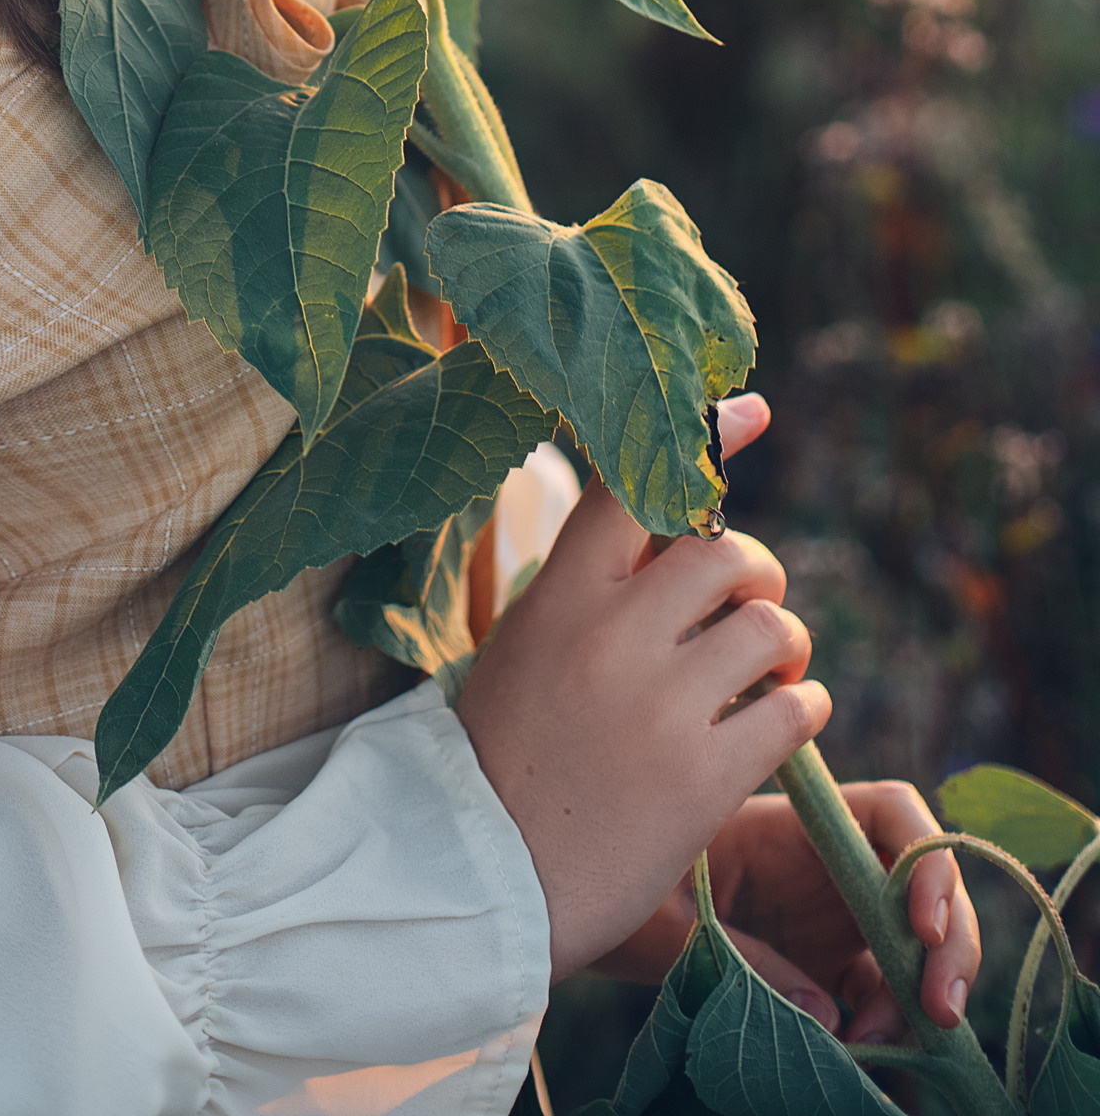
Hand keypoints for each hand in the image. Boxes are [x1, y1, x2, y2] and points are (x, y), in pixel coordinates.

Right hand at [454, 397, 830, 978]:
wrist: (484, 879)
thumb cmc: (507, 756)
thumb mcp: (530, 646)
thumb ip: (594, 590)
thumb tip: (675, 531)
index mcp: (560, 594)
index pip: (635, 489)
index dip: (702, 442)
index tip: (749, 408)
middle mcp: (612, 634)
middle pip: (727, 554)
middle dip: (757, 577)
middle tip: (751, 614)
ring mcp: (661, 705)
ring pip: (770, 628)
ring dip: (785, 650)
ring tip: (768, 680)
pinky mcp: (705, 777)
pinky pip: (796, 710)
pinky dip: (803, 709)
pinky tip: (780, 726)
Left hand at [597, 784, 980, 1039]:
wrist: (558, 910)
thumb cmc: (603, 888)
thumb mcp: (665, 922)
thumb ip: (747, 963)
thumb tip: (829, 1018)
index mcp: (788, 828)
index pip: (888, 816)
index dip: (925, 859)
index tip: (918, 924)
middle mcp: (820, 867)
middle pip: (921, 885)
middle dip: (947, 940)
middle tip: (940, 1009)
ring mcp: (826, 919)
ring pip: (911, 947)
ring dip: (922, 993)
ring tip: (885, 1043)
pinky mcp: (821, 969)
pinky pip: (879, 997)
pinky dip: (891, 1030)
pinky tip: (877, 1066)